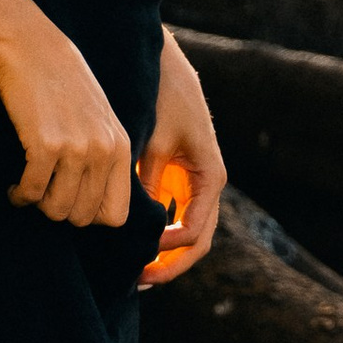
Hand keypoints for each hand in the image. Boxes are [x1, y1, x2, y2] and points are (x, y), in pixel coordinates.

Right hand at [0, 15, 133, 227]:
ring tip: (29, 189)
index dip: (90, 217)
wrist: (29, 44)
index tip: (70, 203)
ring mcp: (76, 148)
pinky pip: (31, 192)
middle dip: (59, 211)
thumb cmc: (61, 80)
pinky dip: (19, 194)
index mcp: (121, 146)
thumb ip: (105, 155)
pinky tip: (14, 185)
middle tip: (43, 194)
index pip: (117, 215)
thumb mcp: (99, 116)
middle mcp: (103, 150)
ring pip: (57, 210)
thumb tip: (96, 206)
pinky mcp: (45, 144)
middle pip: (83, 217)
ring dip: (38, 205)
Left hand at [137, 32, 225, 286]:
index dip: (168, 256)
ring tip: (134, 272)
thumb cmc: (161, 95)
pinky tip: (132, 240)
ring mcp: (195, 179)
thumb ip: (147, 183)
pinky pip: (175, 212)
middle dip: (170, 265)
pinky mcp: (180, 172)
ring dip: (164, 253)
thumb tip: (137, 224)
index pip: (196, 235)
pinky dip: (159, 231)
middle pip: (197, 241)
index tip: (139, 260)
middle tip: (137, 282)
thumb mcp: (151, 140)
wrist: (161, 60)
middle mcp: (208, 182)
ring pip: (188, 230)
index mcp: (210, 177)